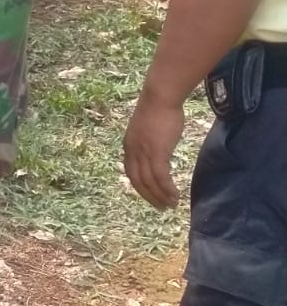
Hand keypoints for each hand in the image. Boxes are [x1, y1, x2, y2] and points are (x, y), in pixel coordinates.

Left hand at [123, 94, 185, 208]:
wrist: (160, 97)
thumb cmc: (158, 110)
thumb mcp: (147, 129)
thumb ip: (149, 142)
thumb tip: (158, 150)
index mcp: (129, 146)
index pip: (131, 172)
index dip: (140, 187)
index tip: (150, 196)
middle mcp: (133, 151)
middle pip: (138, 181)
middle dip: (149, 196)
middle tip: (161, 208)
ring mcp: (144, 152)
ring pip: (150, 182)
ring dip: (161, 196)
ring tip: (172, 205)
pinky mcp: (157, 152)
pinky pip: (161, 177)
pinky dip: (167, 189)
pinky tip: (175, 195)